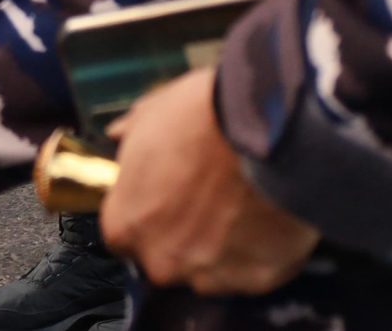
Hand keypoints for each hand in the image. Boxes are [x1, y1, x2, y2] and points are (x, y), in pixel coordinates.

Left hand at [101, 67, 319, 296]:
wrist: (271, 126)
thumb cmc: (207, 117)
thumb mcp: (151, 112)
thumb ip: (130, 136)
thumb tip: (120, 135)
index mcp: (126, 223)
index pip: (126, 232)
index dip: (149, 210)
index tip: (168, 193)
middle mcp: (163, 260)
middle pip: (168, 256)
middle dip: (185, 231)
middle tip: (210, 193)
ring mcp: (212, 276)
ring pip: (212, 268)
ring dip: (224, 243)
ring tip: (244, 200)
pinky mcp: (258, 279)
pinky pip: (255, 270)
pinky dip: (262, 248)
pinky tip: (269, 213)